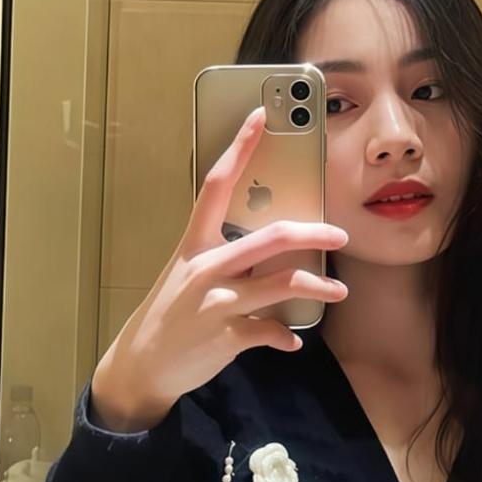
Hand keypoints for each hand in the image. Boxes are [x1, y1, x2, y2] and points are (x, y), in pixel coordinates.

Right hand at [90, 105, 347, 430]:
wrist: (142, 365)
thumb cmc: (173, 309)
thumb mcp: (189, 272)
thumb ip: (226, 254)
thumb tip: (273, 239)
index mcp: (195, 242)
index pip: (217, 183)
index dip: (239, 147)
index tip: (259, 116)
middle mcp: (206, 267)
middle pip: (270, 237)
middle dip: (312, 231)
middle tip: (340, 233)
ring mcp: (217, 303)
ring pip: (283, 284)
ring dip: (318, 286)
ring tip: (339, 289)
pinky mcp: (226, 337)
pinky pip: (271, 331)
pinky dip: (286, 336)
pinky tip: (294, 339)